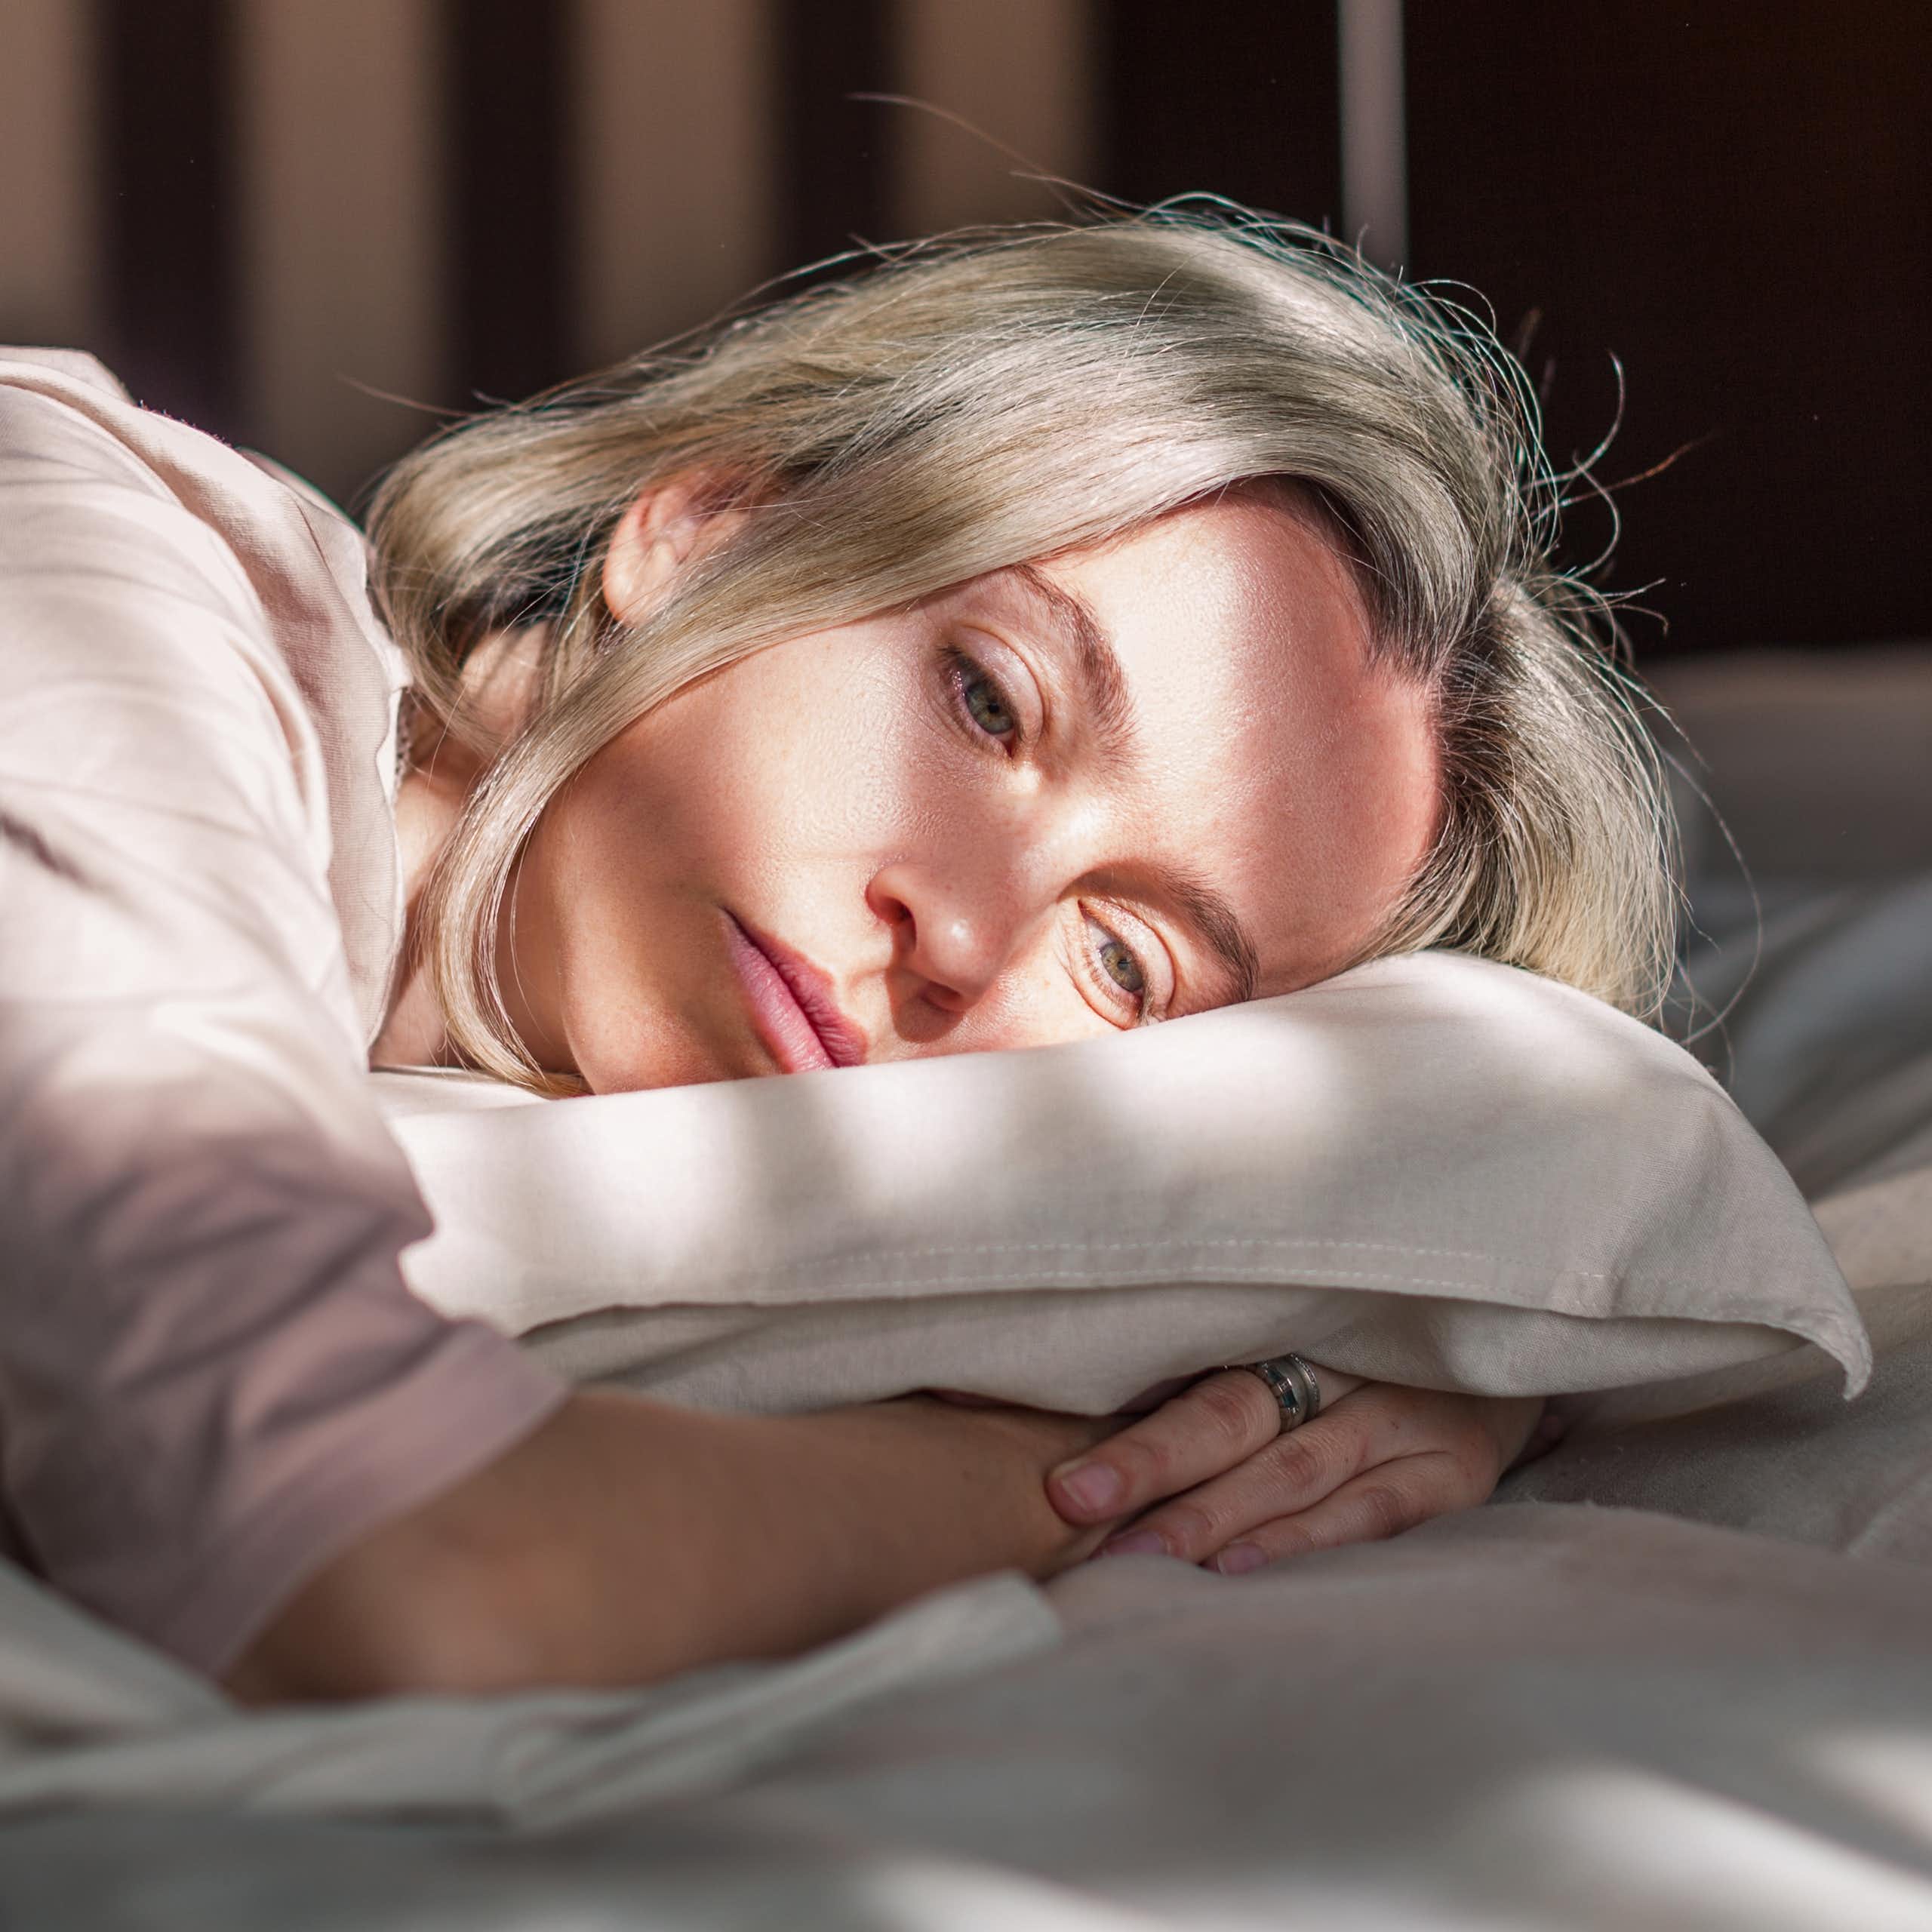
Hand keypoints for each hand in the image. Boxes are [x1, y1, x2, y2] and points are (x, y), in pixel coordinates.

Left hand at [1044, 1368, 1548, 1573]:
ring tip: (1140, 1556)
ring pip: (1293, 1468)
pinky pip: (1371, 1510)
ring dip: (1212, 1517)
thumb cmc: (1366, 1353)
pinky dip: (1304, 1539)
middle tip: (1073, 1503)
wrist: (1508, 1341)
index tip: (1060, 1479)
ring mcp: (1406, 1415)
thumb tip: (1073, 1411)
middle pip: (1233, 1413)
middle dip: (1151, 1464)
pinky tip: (1243, 1567)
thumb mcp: (1297, 1337)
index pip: (1196, 1375)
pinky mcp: (1456, 1468)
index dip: (1131, 1427)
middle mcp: (1345, 1361)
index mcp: (1288, 1323)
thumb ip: (1207, 1376)